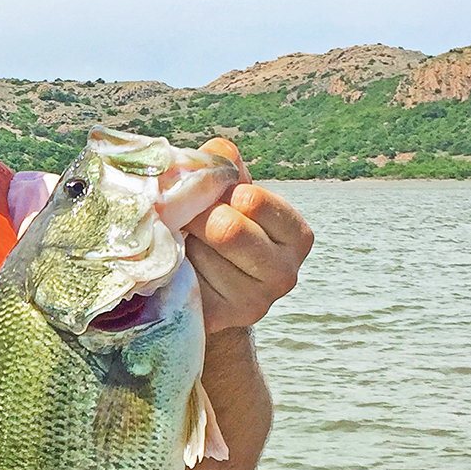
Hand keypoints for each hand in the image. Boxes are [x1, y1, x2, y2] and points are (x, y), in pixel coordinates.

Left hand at [186, 138, 312, 333]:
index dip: (224, 192)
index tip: (218, 198)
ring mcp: (255, 303)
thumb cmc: (218, 229)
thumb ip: (228, 170)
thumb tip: (220, 149)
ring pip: (200, 255)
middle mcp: (285, 274)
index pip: (254, 200)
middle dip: (198, 216)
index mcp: (297, 236)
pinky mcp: (222, 320)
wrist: (204, 287)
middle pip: (225, 228)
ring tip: (185, 245)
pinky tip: (177, 267)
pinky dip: (173, 269)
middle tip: (190, 218)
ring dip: (182, 243)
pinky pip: (185, 281)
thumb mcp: (228, 196)